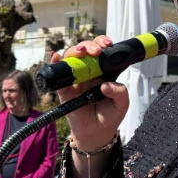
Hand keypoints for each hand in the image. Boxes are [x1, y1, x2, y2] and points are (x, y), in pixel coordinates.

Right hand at [50, 35, 128, 150]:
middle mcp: (88, 72)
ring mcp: (75, 80)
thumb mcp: (122, 104)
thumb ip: (120, 92)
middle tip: (96, 51)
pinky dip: (55, 64)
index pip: (101, 51)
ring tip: (81, 52)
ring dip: (74, 51)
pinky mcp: (64, 90)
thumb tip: (104, 85)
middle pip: (84, 50)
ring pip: (70, 59)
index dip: (102, 43)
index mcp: (102, 71)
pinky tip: (56, 57)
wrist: (97, 133)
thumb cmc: (110, 115)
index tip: (108, 44)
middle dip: (89, 46)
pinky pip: (57, 76)